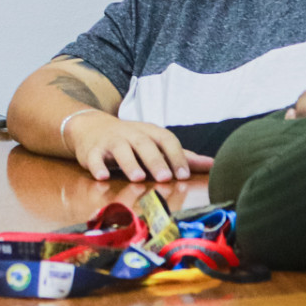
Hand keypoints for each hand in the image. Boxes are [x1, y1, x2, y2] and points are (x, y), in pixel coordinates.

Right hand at [62, 109, 214, 182]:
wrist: (92, 127)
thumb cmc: (132, 140)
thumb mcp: (156, 144)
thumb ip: (183, 156)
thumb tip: (214, 165)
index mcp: (150, 133)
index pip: (166, 140)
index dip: (176, 156)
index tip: (184, 175)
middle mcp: (131, 134)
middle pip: (144, 144)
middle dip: (155, 160)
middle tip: (165, 177)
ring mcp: (110, 141)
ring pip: (120, 149)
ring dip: (129, 163)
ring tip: (137, 177)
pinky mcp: (91, 151)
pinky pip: (93, 157)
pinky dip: (96, 166)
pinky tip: (101, 177)